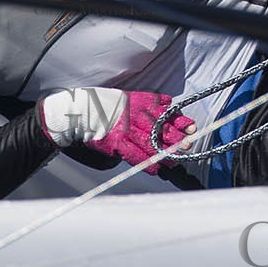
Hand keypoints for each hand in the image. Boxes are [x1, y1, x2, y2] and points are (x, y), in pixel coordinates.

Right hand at [39, 87, 195, 173]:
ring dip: (165, 151)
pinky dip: (146, 162)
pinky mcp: (115, 141)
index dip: (178, 120)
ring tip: (177, 159)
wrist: (76, 111)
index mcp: (137, 103)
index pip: (163, 111)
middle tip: (189, 143)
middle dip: (176, 136)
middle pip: (160, 127)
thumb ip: (145, 102)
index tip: (191, 126)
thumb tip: (165, 106)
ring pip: (150, 141)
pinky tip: (156, 169)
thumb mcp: (125, 97)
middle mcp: (133, 115)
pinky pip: (134, 154)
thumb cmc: (100, 104)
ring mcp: (124, 129)